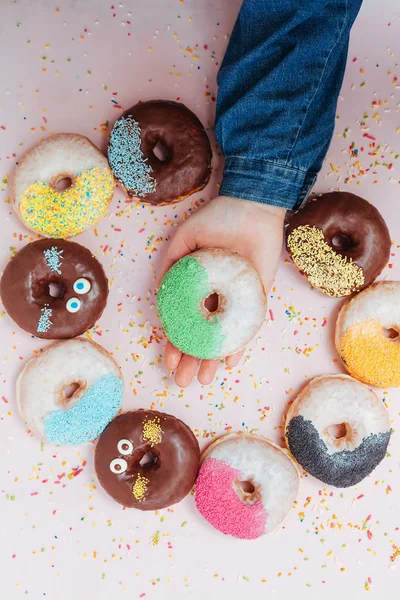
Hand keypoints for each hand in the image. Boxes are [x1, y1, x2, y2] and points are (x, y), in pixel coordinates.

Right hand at [158, 195, 285, 386]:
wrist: (251, 206)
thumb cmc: (216, 219)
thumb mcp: (184, 240)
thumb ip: (171, 266)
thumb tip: (160, 296)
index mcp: (198, 287)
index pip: (185, 321)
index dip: (176, 342)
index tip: (169, 362)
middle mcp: (217, 297)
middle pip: (202, 335)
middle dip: (192, 359)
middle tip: (183, 382)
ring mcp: (238, 299)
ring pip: (223, 335)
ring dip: (213, 358)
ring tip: (204, 380)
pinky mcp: (258, 297)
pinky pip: (248, 324)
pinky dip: (241, 342)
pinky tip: (231, 361)